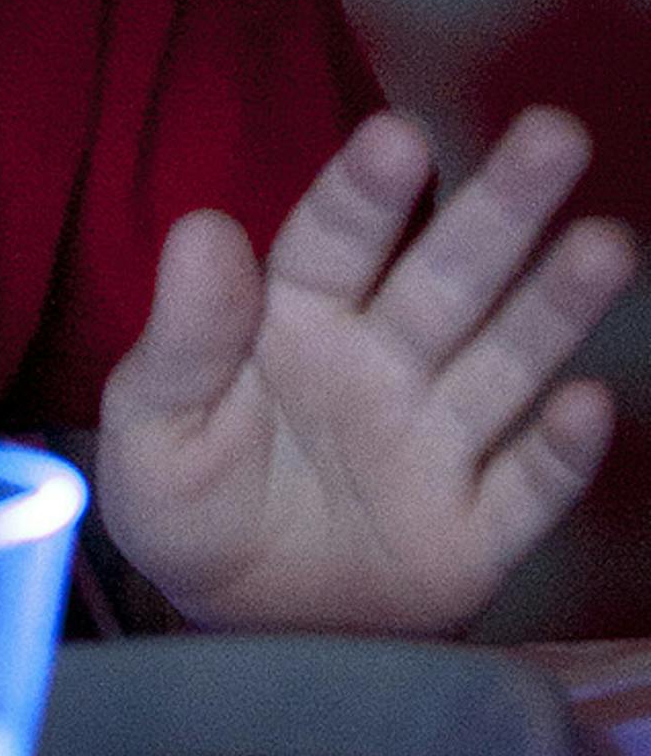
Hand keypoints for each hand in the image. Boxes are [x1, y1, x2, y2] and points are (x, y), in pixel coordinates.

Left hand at [94, 110, 637, 632]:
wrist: (229, 622)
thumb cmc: (187, 496)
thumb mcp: (149, 425)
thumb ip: (182, 337)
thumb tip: (203, 228)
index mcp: (298, 316)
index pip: (335, 238)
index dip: (367, 189)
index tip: (399, 136)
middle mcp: (382, 359)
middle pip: (447, 276)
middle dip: (501, 208)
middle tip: (554, 133)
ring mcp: (435, 440)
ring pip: (505, 359)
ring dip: (555, 304)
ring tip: (607, 245)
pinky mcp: (473, 530)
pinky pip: (524, 487)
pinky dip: (558, 452)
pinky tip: (589, 404)